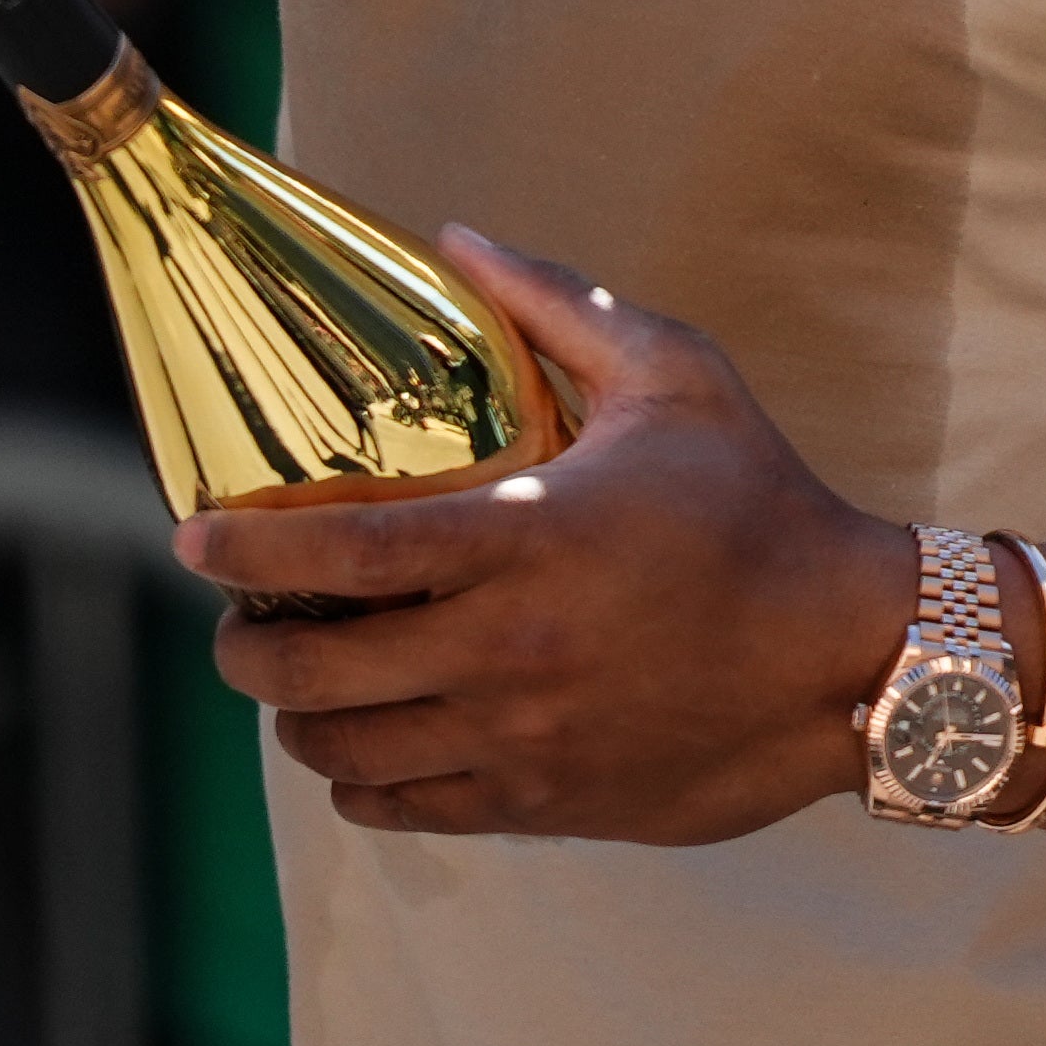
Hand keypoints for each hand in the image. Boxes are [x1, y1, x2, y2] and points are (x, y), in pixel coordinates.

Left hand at [183, 231, 913, 844]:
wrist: (852, 656)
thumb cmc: (759, 502)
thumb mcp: (673, 374)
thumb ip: (556, 302)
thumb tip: (457, 236)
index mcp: (528, 539)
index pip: (343, 558)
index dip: (249, 551)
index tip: (194, 537)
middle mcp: (509, 651)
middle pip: (313, 674)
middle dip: (245, 650)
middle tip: (237, 618)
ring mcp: (523, 738)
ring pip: (347, 753)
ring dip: (298, 719)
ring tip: (299, 677)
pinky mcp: (546, 800)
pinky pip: (408, 809)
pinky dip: (362, 780)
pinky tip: (368, 740)